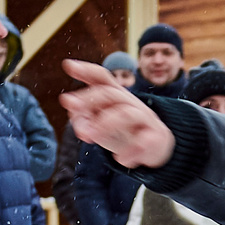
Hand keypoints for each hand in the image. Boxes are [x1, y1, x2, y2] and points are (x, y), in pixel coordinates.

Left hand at [60, 59, 174, 168]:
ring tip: (88, 136)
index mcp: (115, 96)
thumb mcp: (100, 123)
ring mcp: (144, 119)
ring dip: (106, 123)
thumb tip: (70, 106)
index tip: (68, 65)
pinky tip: (120, 159)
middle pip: (110, 93)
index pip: (102, 78)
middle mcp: (130, 103)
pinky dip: (131, 150)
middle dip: (89, 100)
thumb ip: (83, 116)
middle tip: (71, 107)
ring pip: (127, 114)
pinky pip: (144, 140)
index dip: (86, 70)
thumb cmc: (123, 132)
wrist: (156, 149)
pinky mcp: (155, 138)